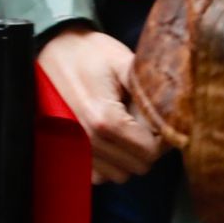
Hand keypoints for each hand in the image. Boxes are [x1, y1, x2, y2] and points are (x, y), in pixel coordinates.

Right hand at [39, 26, 165, 183]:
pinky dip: (106, 163)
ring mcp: (72, 146)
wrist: (48, 47)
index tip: (156, 122)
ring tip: (122, 130)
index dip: (161, 138)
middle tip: (140, 124)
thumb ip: (150, 91)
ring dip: (126, 158)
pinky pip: (96, 174)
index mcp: (104, 118)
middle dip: (145, 148)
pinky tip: (106, 140)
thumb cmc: (87, 53)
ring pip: (118, 174)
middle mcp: (86, 138)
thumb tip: (175, 118)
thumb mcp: (122, 61)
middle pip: (137, 166)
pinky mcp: (62, 149)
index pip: (150, 152)